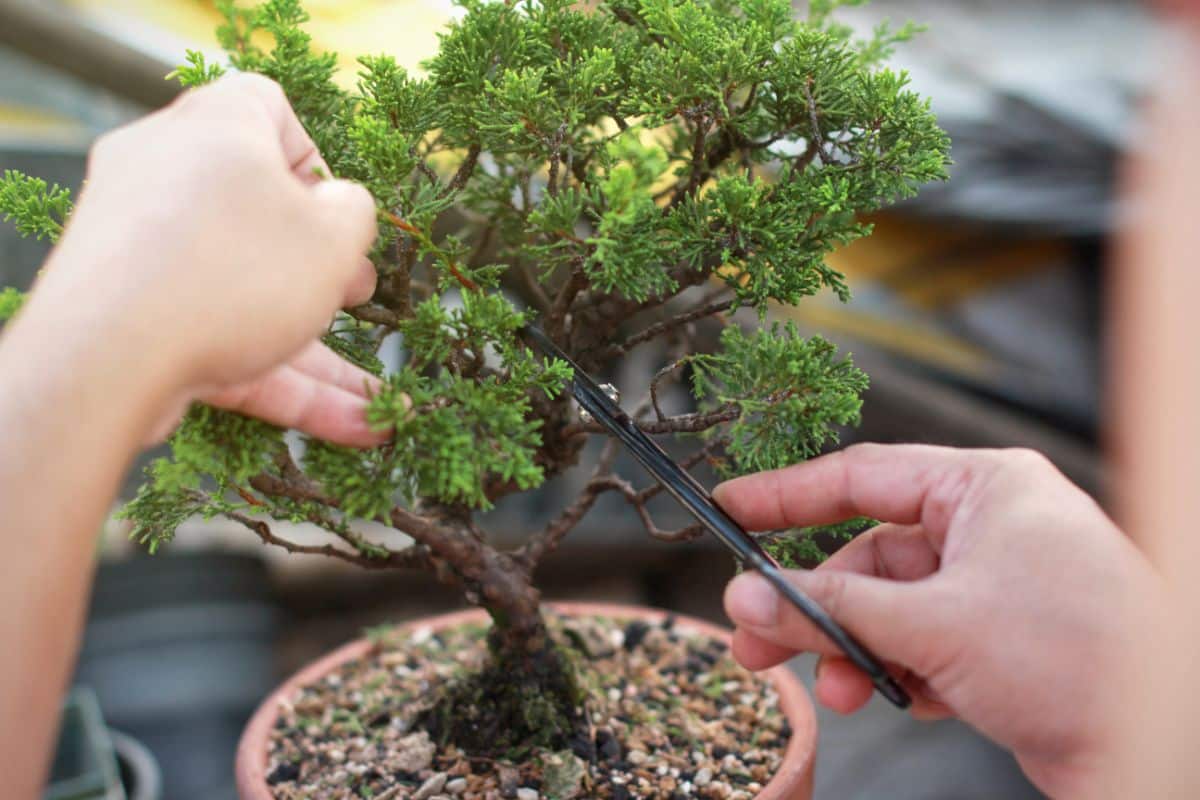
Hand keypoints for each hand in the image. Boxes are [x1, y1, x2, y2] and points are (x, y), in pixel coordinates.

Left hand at [22, 73, 382, 445]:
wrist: (105, 360)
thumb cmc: (234, 274)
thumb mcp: (334, 235)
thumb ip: (355, 212)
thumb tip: (343, 207)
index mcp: (215, 128)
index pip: (269, 108)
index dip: (315, 157)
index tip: (336, 210)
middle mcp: (168, 175)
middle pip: (260, 216)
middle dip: (323, 271)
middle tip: (356, 298)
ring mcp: (143, 249)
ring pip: (246, 294)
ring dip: (318, 354)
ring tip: (374, 405)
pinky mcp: (131, 317)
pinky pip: (219, 338)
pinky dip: (279, 379)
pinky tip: (348, 427)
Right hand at [716, 444, 1163, 797]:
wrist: (1159, 742)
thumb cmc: (1080, 655)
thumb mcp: (935, 625)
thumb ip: (832, 608)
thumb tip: (751, 594)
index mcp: (984, 489)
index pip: (863, 476)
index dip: (788, 496)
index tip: (732, 510)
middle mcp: (989, 528)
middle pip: (869, 556)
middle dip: (816, 605)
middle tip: (755, 636)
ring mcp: (996, 586)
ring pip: (891, 608)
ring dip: (855, 650)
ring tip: (834, 690)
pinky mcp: (1001, 640)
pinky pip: (922, 643)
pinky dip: (899, 671)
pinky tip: (899, 697)